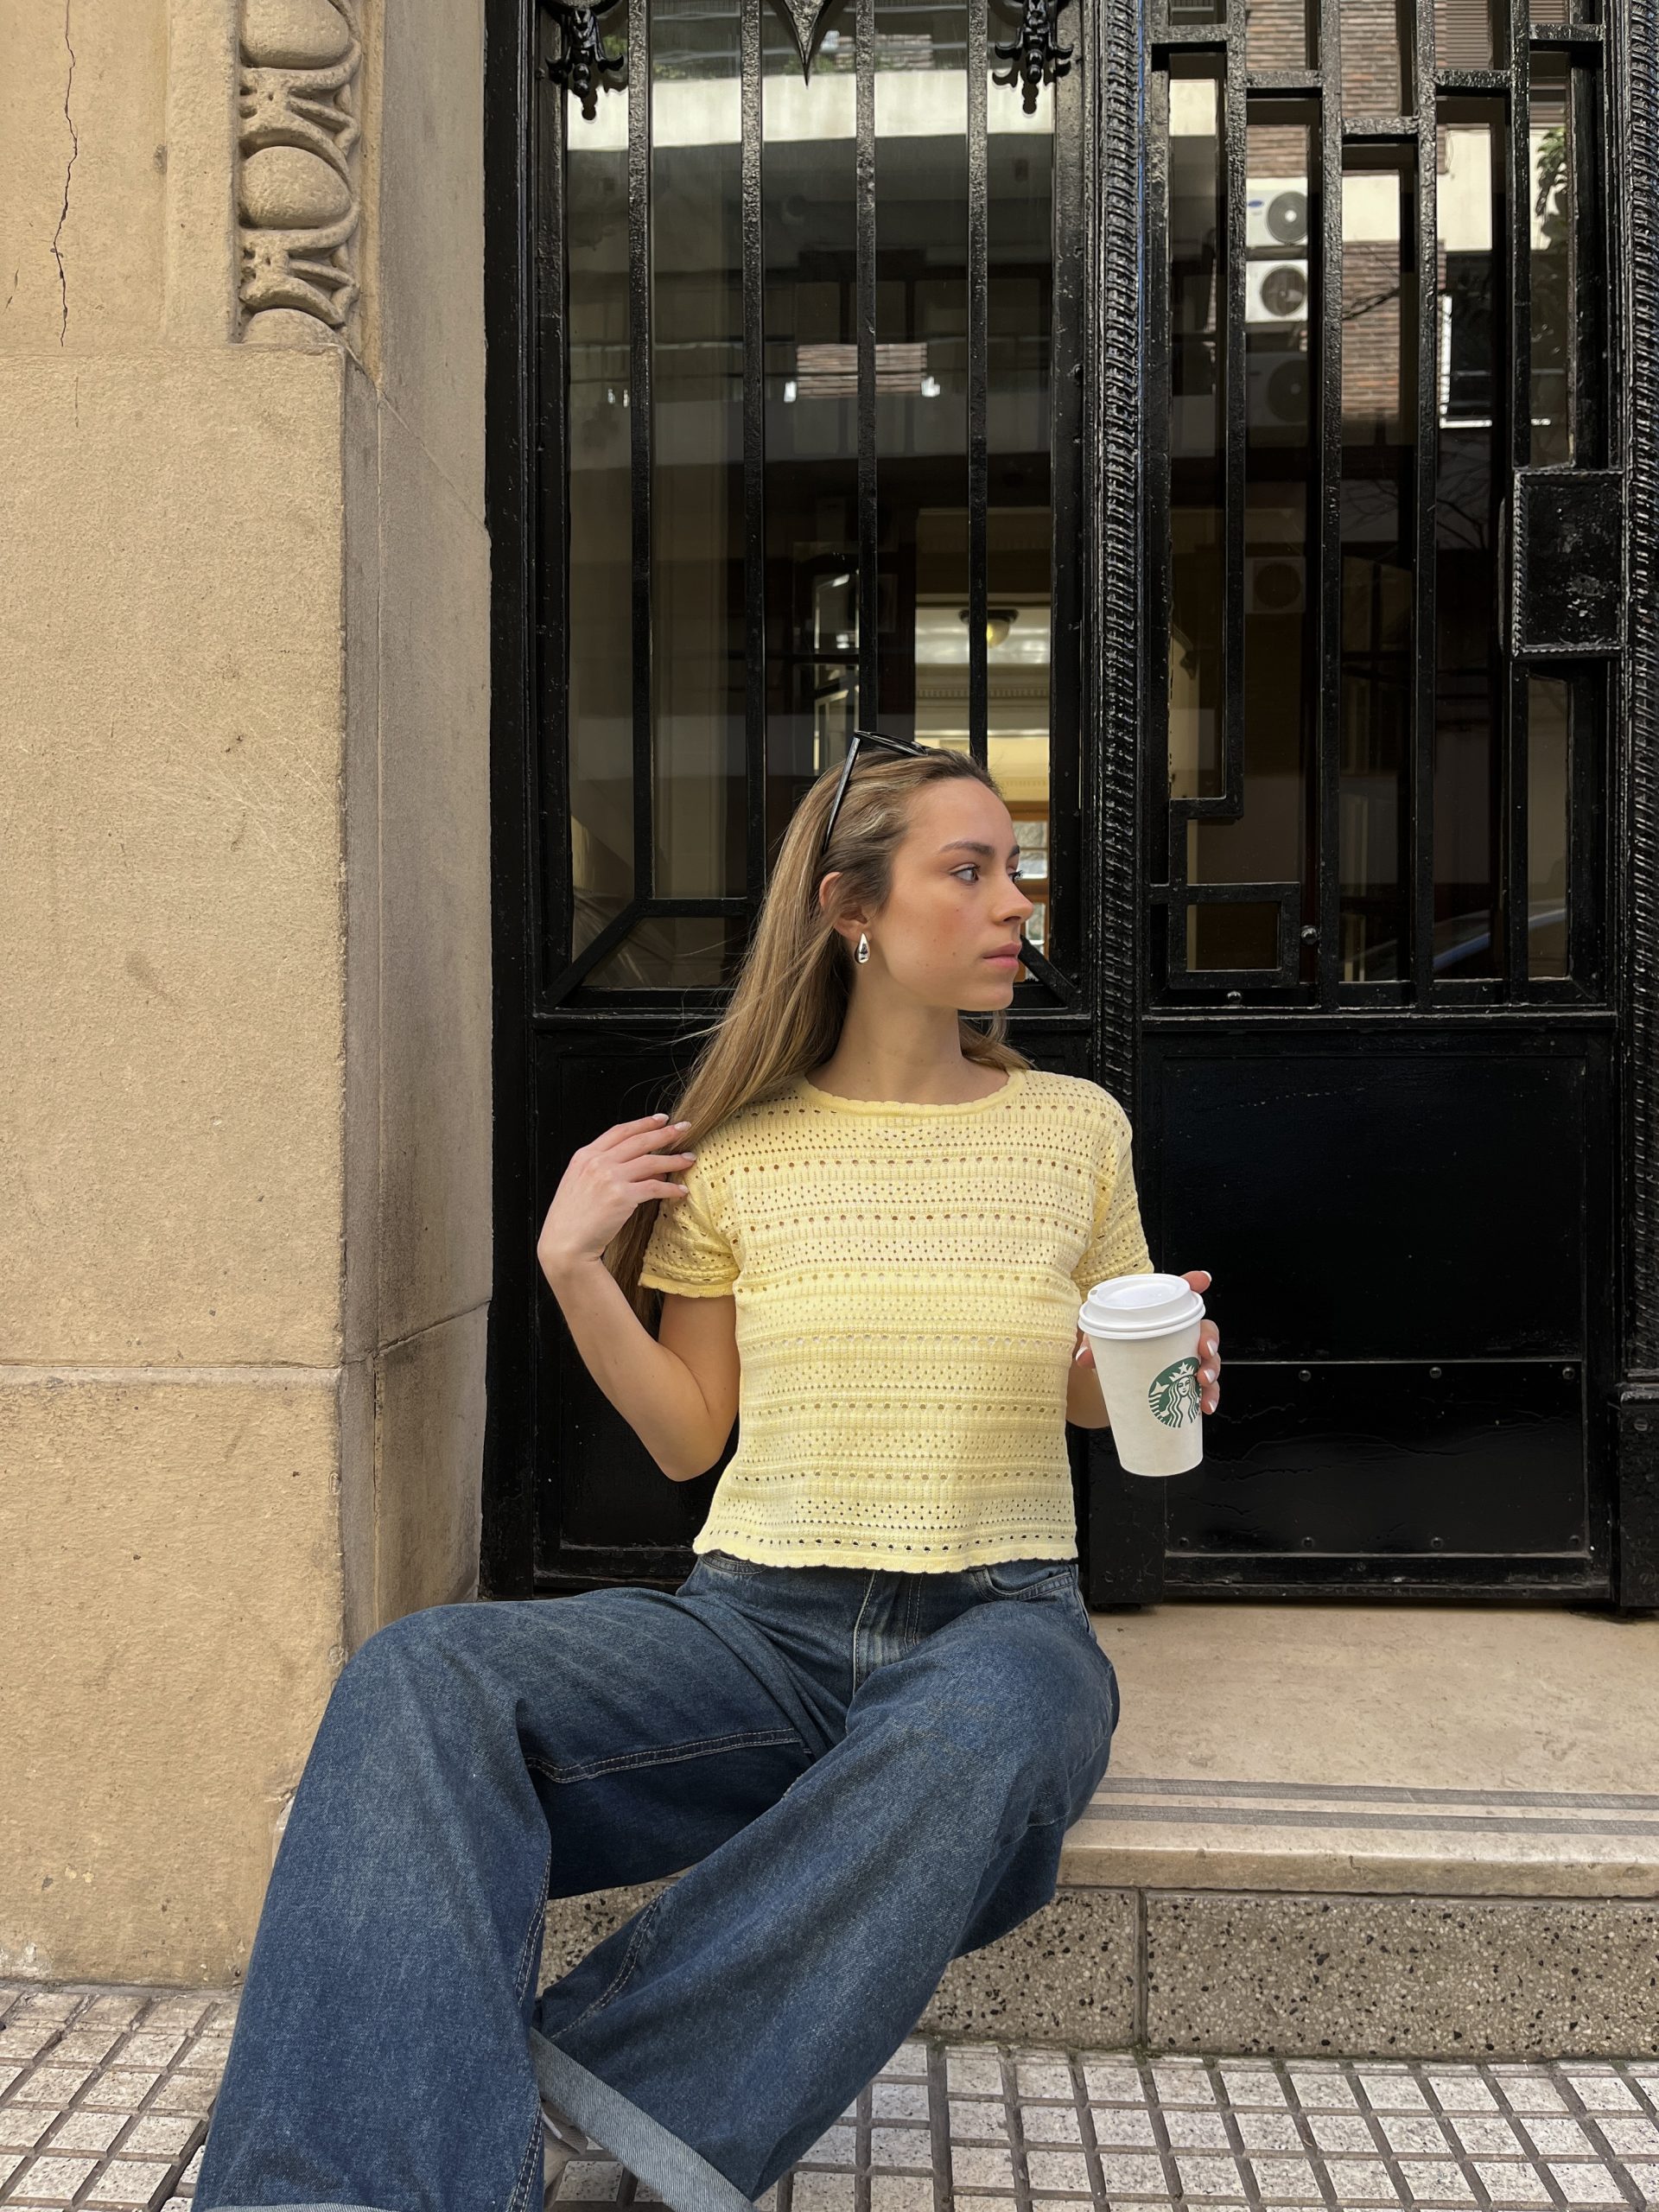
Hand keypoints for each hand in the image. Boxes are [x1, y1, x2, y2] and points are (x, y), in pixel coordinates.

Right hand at [536, 1112, 694, 1282]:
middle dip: (665, 1133)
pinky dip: (671, 1189)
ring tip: (689, 1159)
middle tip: (684, 1129)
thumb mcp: (580, 1184)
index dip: (643, 1123)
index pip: (620, 1131)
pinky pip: (654, 1188)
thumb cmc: (572, 1219)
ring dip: (674, 1160)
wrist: (564, 1243)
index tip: (660, 1119)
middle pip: (639, 1141)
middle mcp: (597, 1163)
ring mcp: (610, 1178)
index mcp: (585, 1156)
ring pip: (651, 1162)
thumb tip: (646, 1169)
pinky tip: (680, 1191)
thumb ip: (605, 1171)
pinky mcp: (622, 1197)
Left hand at [1073, 1267, 1220, 1414]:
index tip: (1202, 1280)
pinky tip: (1206, 1406)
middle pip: (1205, 1330)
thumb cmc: (1111, 1349)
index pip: (1180, 1294)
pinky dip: (1209, 1397)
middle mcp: (1179, 1335)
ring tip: (1203, 1381)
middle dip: (1210, 1339)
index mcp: (1161, 1316)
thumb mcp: (1099, 1342)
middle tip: (1204, 1351)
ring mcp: (1185, 1359)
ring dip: (1212, 1370)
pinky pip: (1205, 1389)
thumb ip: (1092, 1344)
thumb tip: (1084, 1358)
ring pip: (1210, 1360)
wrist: (1111, 1381)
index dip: (1193, 1283)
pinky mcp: (1185, 1382)